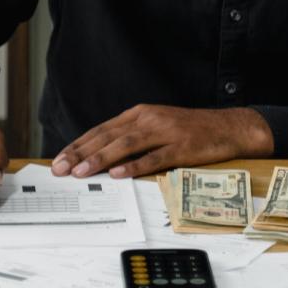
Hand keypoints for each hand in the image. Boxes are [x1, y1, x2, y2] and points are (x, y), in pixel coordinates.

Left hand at [51, 105, 272, 178]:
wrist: (228, 127)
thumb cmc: (190, 130)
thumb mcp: (156, 126)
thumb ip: (131, 137)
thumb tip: (101, 157)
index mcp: (139, 114)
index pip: (101, 130)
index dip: (78, 145)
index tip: (59, 159)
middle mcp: (148, 119)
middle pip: (108, 136)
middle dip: (81, 153)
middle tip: (60, 169)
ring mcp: (165, 132)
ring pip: (126, 145)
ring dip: (101, 159)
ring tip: (81, 172)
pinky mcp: (181, 146)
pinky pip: (154, 157)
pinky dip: (135, 165)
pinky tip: (119, 174)